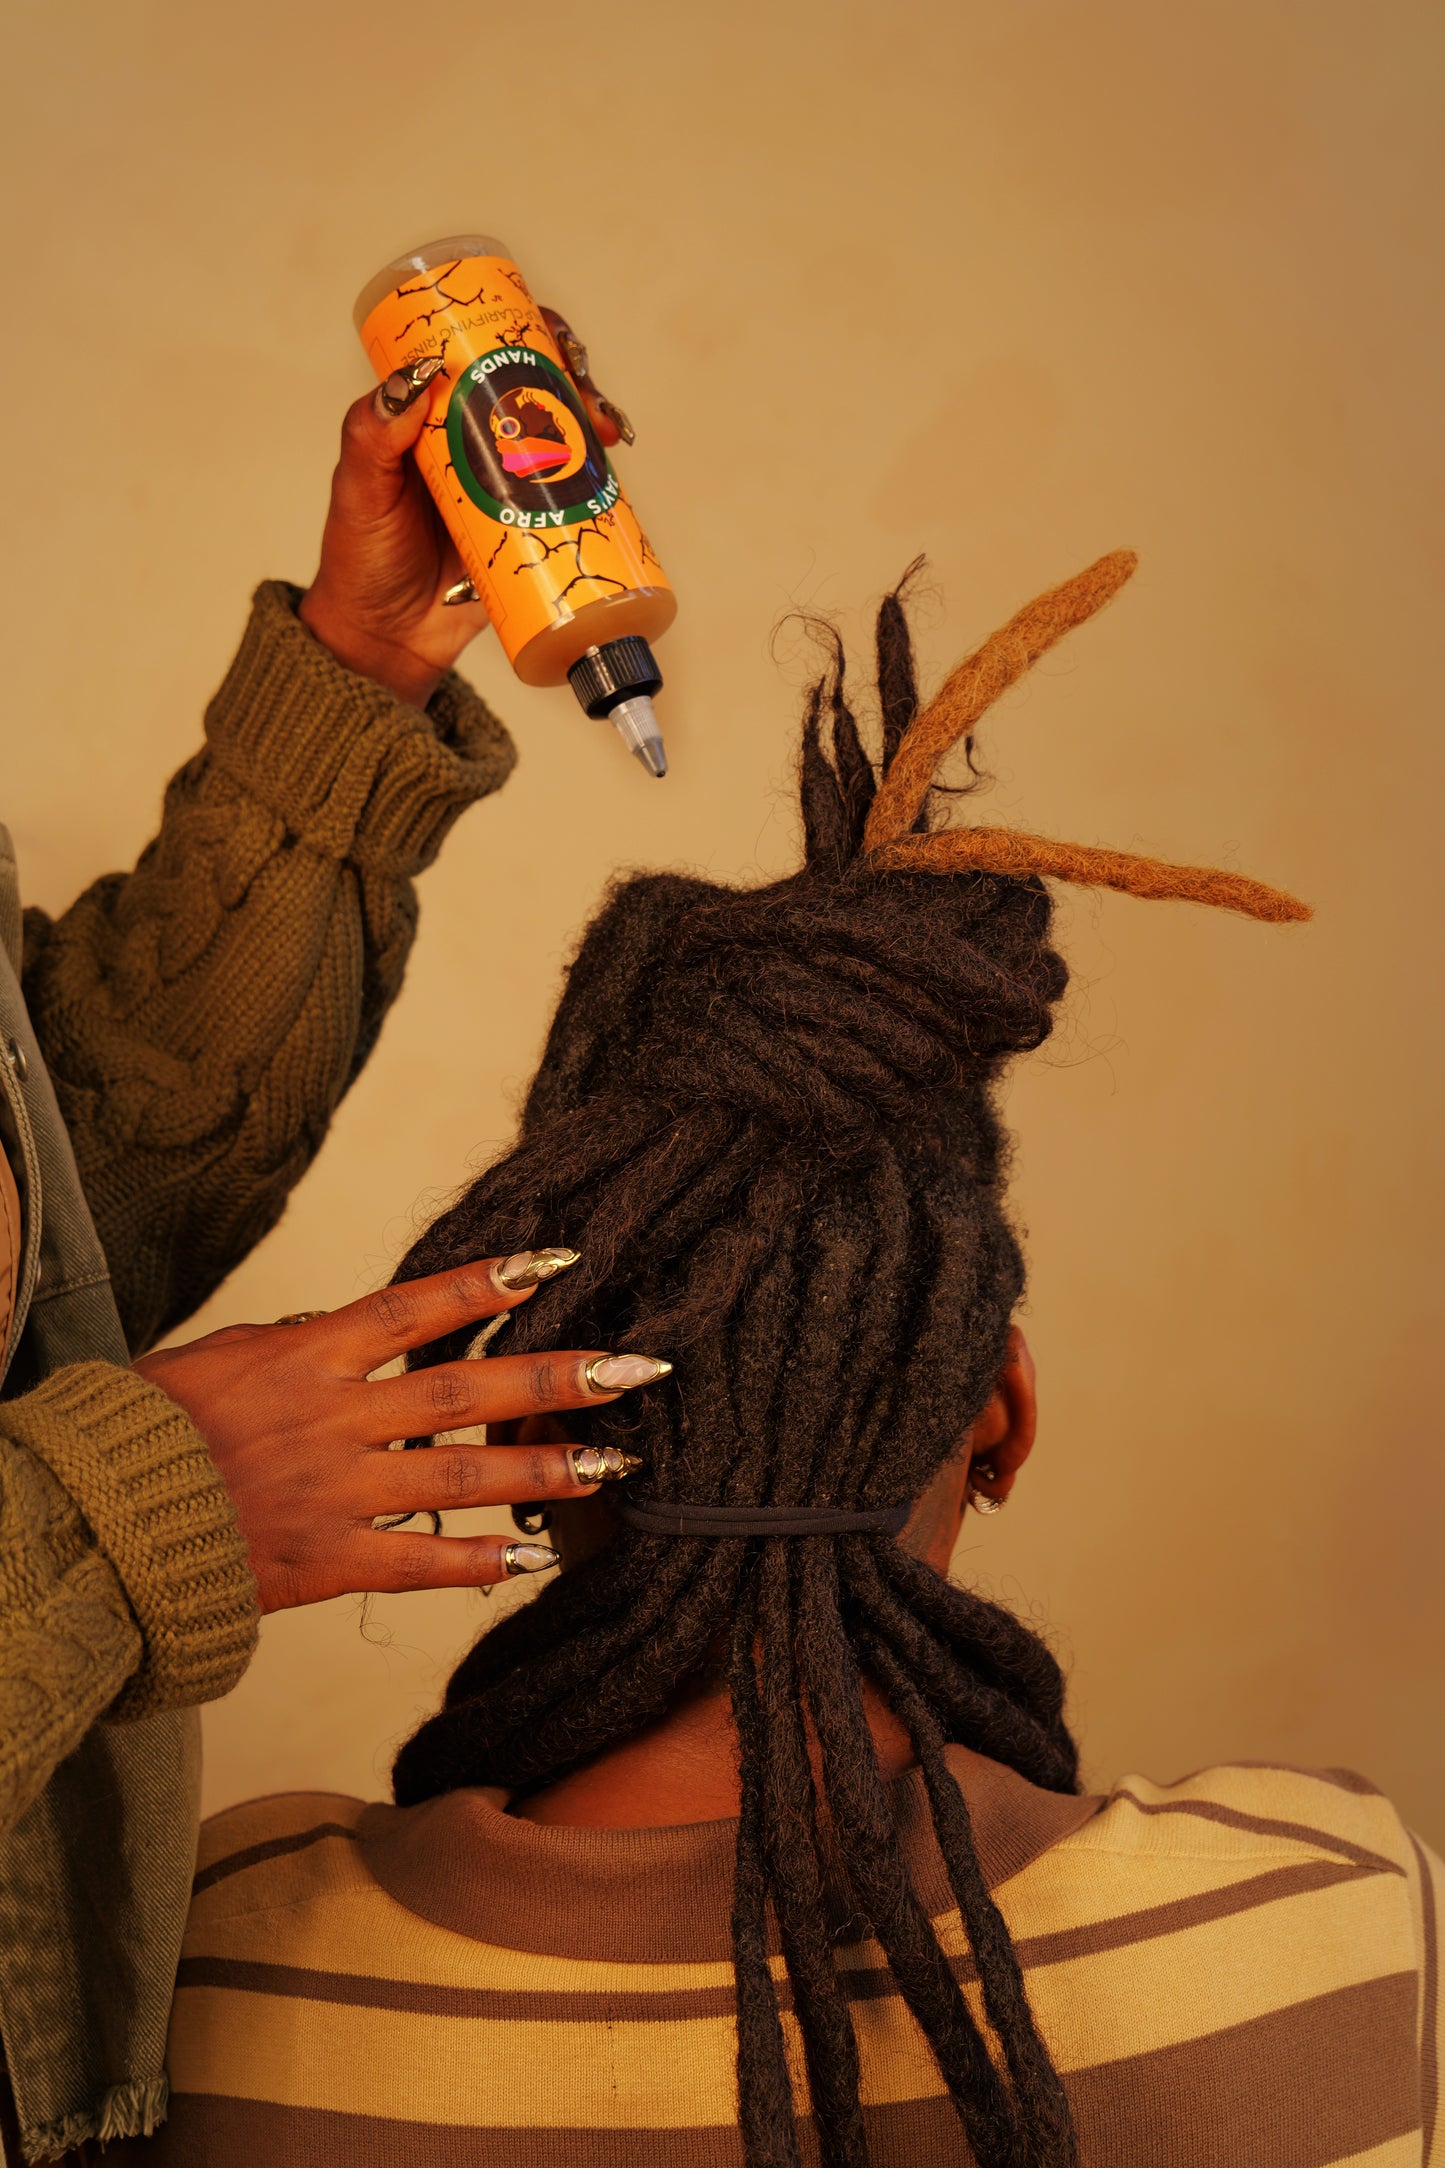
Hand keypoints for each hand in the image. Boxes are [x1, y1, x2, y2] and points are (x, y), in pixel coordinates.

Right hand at [132, 1254, 670, 1612]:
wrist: (99, 1515)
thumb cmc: (151, 1425)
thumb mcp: (226, 1356)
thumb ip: (298, 1343)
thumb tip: (348, 1331)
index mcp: (308, 1354)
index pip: (416, 1307)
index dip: (489, 1282)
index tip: (557, 1262)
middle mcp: (335, 1418)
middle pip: (465, 1390)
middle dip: (556, 1378)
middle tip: (636, 1368)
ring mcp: (335, 1492)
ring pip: (461, 1478)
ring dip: (544, 1471)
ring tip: (617, 1465)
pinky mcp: (324, 1561)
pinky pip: (416, 1565)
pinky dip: (477, 1564)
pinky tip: (535, 1560)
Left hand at [297, 309, 630, 709]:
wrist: (385, 641)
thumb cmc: (360, 562)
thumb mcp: (358, 490)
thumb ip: (372, 433)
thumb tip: (417, 376)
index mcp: (433, 420)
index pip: (481, 356)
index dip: (522, 335)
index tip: (546, 335)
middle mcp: (475, 446)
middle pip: (535, 391)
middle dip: (574, 378)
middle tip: (588, 395)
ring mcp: (508, 490)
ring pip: (562, 439)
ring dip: (593, 425)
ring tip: (607, 433)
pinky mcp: (532, 536)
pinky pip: (573, 502)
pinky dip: (601, 486)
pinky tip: (615, 475)